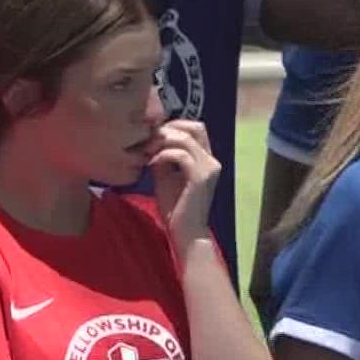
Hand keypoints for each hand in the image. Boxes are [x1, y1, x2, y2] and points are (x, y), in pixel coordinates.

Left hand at [149, 119, 220, 243]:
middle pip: (194, 126)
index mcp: (206, 159)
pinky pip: (181, 154)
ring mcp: (209, 168)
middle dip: (170, 129)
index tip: (152, 137)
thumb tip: (151, 139)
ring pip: (186, 138)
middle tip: (149, 141)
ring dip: (162, 141)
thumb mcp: (165, 175)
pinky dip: (163, 155)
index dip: (173, 126)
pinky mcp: (201, 178)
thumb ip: (163, 156)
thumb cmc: (175, 208)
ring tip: (147, 151)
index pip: (194, 128)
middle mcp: (212, 160)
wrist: (185, 233)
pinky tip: (152, 164)